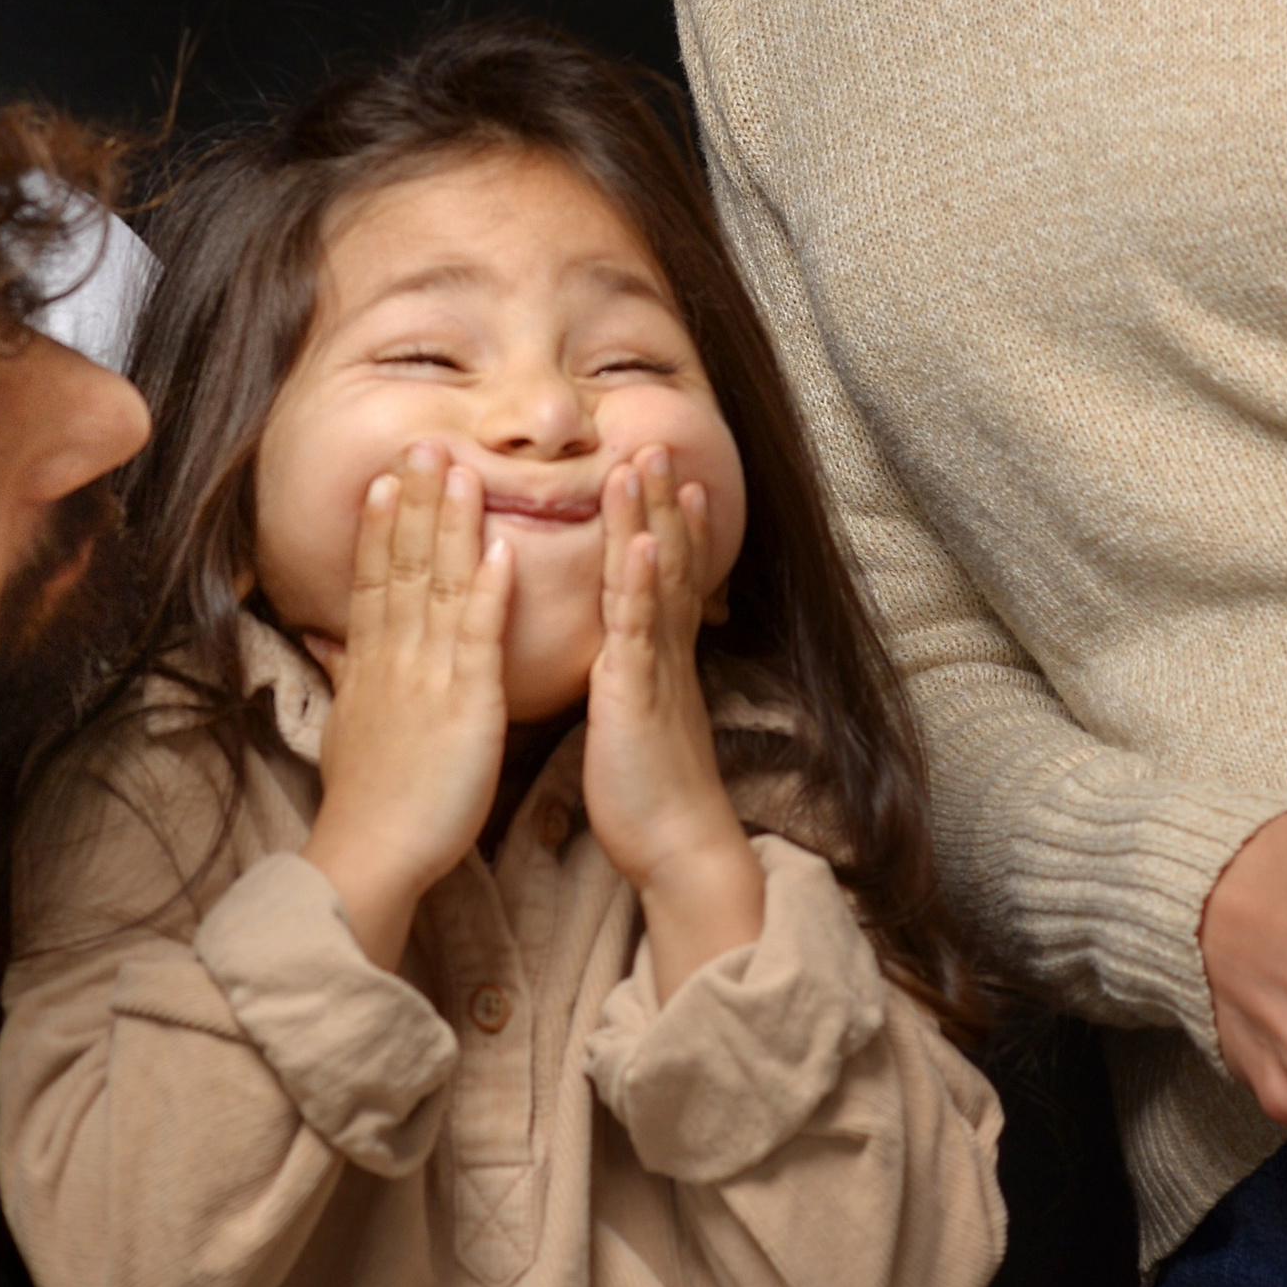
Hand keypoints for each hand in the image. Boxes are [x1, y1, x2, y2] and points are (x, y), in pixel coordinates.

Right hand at [302, 448, 511, 963]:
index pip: (374, 579)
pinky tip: (500, 548)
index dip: (381, 524)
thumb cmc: (369, 803)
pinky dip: (488, 591)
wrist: (371, 854)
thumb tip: (328, 641)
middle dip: (414, 501)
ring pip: (437, 586)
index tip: (388, 476)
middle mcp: (394, 659)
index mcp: (371, 665)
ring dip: (450, 525)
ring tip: (462, 469)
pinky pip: (478, 638)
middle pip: (401, 565)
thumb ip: (346, 676)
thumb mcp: (349, 727)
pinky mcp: (465, 705)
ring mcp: (428, 677)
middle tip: (424, 441)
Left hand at [582, 448, 763, 994]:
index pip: (656, 574)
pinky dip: (638, 581)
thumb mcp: (629, 721)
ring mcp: (654, 668)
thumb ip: (623, 680)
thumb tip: (610, 658)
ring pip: (653, 579)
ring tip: (644, 463)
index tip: (650, 470)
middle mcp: (660, 652)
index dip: (658, 520)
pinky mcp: (638, 693)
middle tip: (651, 440)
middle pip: (662, 559)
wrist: (676, 846)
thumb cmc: (645, 792)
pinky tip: (637, 541)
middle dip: (657, 498)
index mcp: (653, 658)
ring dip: (651, 517)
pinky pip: (639, 629)